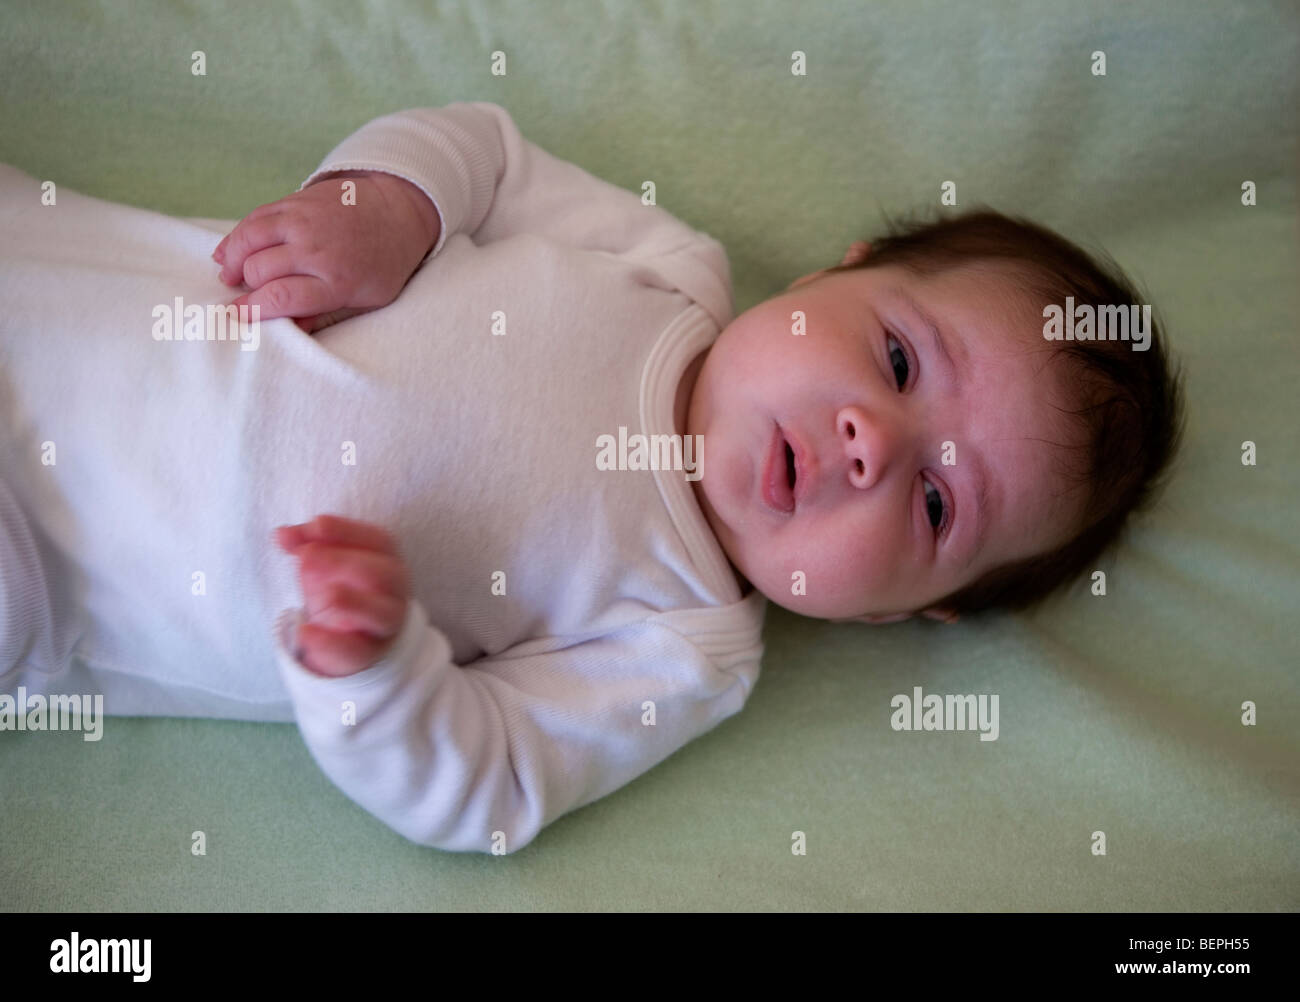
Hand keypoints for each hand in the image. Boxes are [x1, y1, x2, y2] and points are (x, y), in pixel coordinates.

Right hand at [213, 171, 440, 333]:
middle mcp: (317, 249)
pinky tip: (229, 252)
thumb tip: (288, 329)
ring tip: (230, 275)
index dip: (252, 309)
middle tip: (243, 295)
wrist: (397, 211)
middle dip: (246, 287)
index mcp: (337, 281)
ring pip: (250, 239)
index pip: (281, 297)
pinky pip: (254, 217)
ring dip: (233, 260)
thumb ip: (325, 314)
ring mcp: (304, 220)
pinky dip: (236, 236)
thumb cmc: (382, 264)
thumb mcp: (366, 300)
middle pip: (260, 270)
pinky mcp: (294, 201)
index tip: (238, 316)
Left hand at [274, 514, 411, 676]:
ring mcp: (385, 624)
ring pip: (382, 614)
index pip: (378, 541)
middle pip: (384, 573)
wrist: (352, 639)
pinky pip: (355, 651)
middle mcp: (394, 591)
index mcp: (387, 561)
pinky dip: (330, 642)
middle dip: (346, 562)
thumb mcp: (323, 564)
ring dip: (353, 602)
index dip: (348, 531)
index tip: (317, 525)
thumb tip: (282, 534)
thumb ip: (305, 545)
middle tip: (307, 557)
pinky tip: (305, 632)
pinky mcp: (369, 654)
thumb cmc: (344, 590)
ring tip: (325, 595)